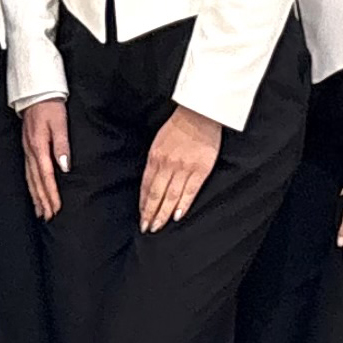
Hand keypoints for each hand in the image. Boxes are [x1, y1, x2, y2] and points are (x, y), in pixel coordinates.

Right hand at [20, 100, 69, 219]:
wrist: (36, 92)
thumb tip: (64, 167)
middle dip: (43, 200)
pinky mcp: (27, 148)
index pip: (47, 176)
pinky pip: (28, 171)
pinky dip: (31, 185)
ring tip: (41, 212)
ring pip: (30, 179)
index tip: (57, 208)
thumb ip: (62, 146)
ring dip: (36, 196)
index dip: (52, 193)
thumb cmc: (50, 106)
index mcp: (39, 147)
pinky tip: (34, 192)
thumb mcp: (60, 123)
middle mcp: (31, 151)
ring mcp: (27, 150)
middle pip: (37, 181)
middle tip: (49, 217)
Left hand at [139, 106, 222, 232]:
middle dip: (150, 213)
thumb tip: (150, 181)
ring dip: (163, 214)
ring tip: (158, 226)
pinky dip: (183, 205)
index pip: (146, 186)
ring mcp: (184, 168)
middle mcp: (167, 165)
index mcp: (155, 157)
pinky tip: (177, 216)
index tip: (141, 216)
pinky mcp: (200, 170)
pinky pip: (190, 192)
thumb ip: (155, 161)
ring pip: (171, 196)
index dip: (143, 203)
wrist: (200, 114)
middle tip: (147, 228)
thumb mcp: (159, 141)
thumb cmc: (179, 125)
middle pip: (156, 195)